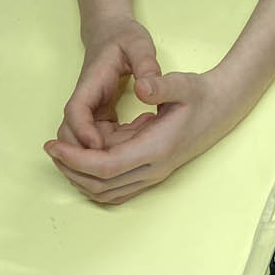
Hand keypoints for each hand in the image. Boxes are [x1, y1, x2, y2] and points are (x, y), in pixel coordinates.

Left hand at [44, 68, 247, 204]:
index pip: (106, 167)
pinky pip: (116, 186)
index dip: (76, 159)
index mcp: (157, 148)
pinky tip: (87, 154)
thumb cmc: (201, 94)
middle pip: (101, 185)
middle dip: (71, 170)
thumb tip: (143, 86)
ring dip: (80, 177)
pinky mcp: (151, 171)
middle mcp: (153, 168)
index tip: (53, 144)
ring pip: (107, 191)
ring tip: (62, 153)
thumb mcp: (183, 83)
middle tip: (51, 148)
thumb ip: (161, 86)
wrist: (223, 107)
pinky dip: (95, 177)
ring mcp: (153, 173)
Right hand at [57, 17, 163, 151]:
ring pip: (81, 141)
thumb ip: (145, 63)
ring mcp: (89, 110)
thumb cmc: (125, 37)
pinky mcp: (98, 115)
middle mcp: (84, 100)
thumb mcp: (139, 43)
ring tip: (134, 155)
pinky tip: (137, 144)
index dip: (83, 132)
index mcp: (90, 82)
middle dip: (86, 153)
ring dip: (100, 154)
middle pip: (70, 134)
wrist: (112, 32)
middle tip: (121, 164)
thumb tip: (147, 88)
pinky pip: (96, 139)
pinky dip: (110, 148)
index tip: (99, 147)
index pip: (76, 111)